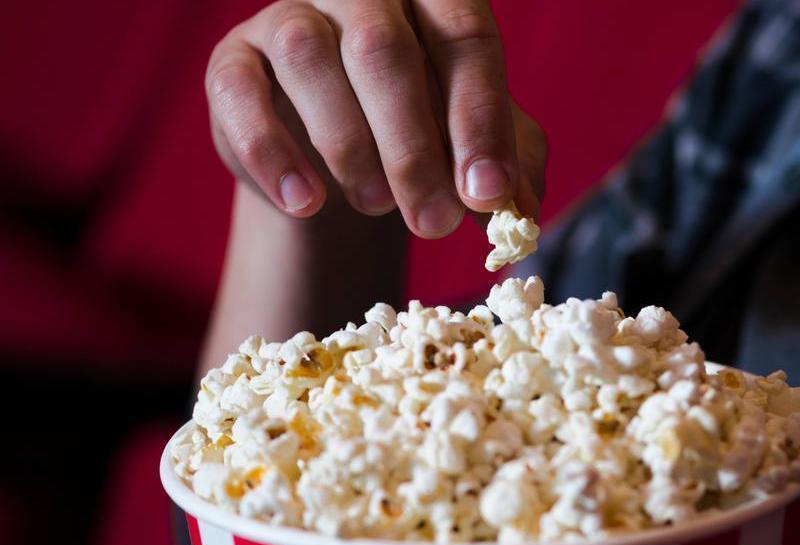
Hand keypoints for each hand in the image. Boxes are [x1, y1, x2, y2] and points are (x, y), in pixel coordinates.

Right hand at [206, 0, 545, 236]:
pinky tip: (305, 202)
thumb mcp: (473, 148)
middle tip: (434, 223)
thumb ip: (508, 167)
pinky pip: (241, 94)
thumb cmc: (421, 136)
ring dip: (349, 146)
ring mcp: (290, 18)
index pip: (463, 37)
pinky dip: (272, 153)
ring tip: (376, 206)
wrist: (335, 157)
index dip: (479, 118)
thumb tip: (520, 212)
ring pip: (311, 60)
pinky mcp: (233, 61)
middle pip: (386, 51)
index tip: (488, 193)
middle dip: (415, 148)